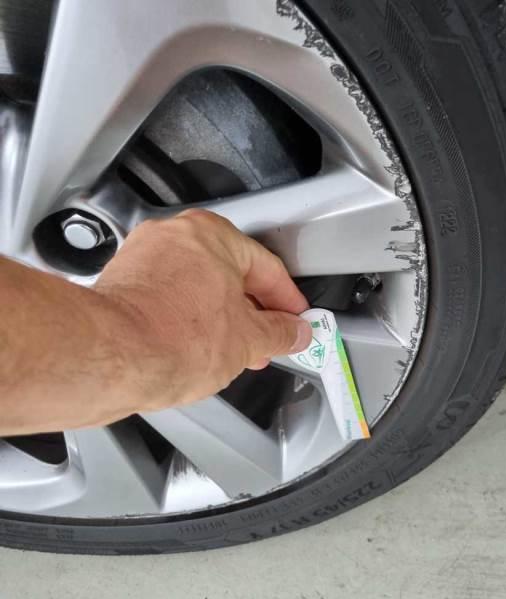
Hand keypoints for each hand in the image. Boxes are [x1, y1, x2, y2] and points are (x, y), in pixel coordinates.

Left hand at [95, 209, 311, 412]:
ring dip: (221, 318)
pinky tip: (197, 348)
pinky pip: (170, 297)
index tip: (296, 320)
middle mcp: (175, 236)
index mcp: (213, 234)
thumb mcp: (249, 341)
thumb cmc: (170, 338)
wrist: (110, 358)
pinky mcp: (122, 283)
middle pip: (230, 275)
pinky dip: (189, 319)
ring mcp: (144, 258)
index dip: (289, 302)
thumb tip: (293, 333)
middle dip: (253, 313)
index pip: (267, 268)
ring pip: (198, 286)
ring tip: (233, 352)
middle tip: (269, 340)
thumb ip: (281, 333)